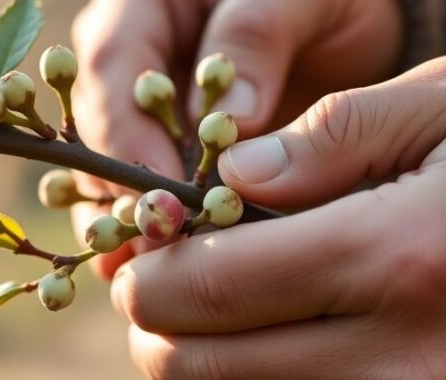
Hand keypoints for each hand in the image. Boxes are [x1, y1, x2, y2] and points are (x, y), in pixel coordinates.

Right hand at [68, 0, 404, 278]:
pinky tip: (169, 286)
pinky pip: (145, 208)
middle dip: (122, 195)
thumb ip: (259, 36)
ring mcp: (145, 124)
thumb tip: (236, 120)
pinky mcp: (170, 169)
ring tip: (154, 281)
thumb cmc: (323, 1)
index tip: (161, 188)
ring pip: (109, 180)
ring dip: (128, 231)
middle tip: (157, 249)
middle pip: (97, 135)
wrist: (348, 34)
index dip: (126, 132)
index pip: (110, 66)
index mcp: (145, 10)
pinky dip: (157, 247)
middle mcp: (129, 68)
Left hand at [112, 56, 445, 379]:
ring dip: (210, 360)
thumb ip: (331, 133)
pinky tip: (284, 338)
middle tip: (164, 279)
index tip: (146, 246)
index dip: (154, 273)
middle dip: (161, 326)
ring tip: (229, 301)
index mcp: (398, 258)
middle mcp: (402, 357)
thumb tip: (232, 177)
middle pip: (211, 369)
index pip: (218, 289)